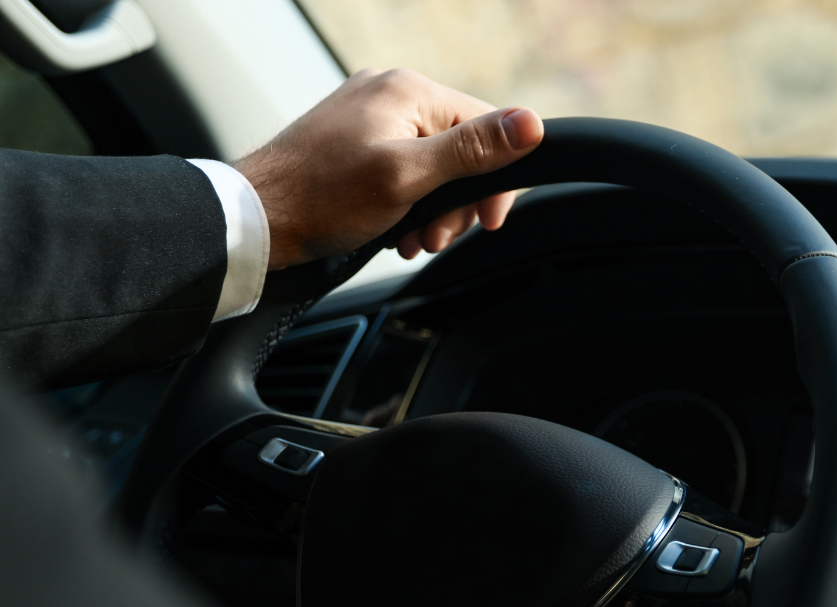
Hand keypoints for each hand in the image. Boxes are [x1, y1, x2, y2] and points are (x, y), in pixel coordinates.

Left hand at [233, 68, 544, 269]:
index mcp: (408, 90)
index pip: (486, 126)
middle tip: (435, 237)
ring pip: (434, 165)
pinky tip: (394, 228)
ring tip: (410, 237)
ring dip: (432, 210)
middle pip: (460, 150)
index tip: (487, 222)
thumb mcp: (408, 177)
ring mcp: (370, 115)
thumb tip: (530, 124)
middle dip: (456, 203)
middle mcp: (390, 93)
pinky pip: (404, 168)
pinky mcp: (356, 140)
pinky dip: (408, 203)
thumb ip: (472, 150)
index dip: (495, 181)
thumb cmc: (322, 198)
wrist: (257, 218)